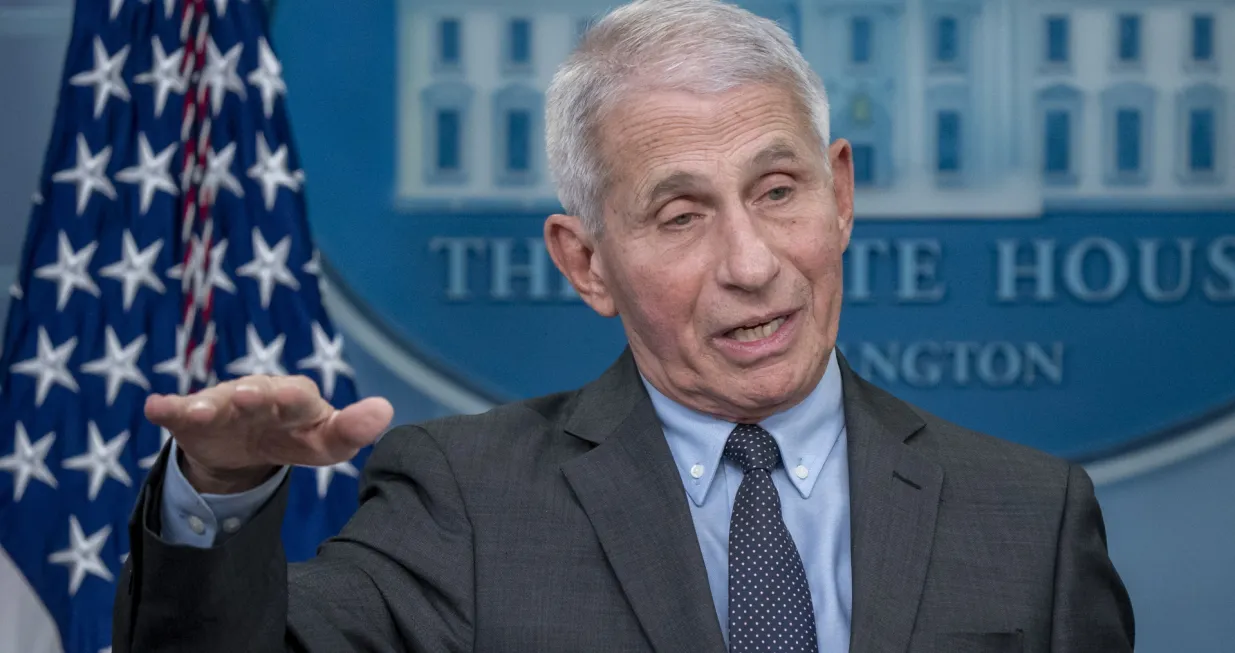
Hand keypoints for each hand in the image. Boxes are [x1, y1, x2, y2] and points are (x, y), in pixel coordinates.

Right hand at [144, 375, 393, 493]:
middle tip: (254, 396)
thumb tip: (385, 409)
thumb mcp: (323, 444)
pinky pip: (177, 411)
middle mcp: (261, 395)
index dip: (299, 402)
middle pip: (262, 394)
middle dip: (259, 395)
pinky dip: (168, 408)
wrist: (243, 444)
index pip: (307, 401)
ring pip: (218, 401)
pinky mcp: (192, 417)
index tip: (296, 400)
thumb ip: (350, 432)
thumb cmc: (293, 436)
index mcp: (298, 403)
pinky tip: (156, 408)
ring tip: (201, 411)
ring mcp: (224, 404)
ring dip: (211, 403)